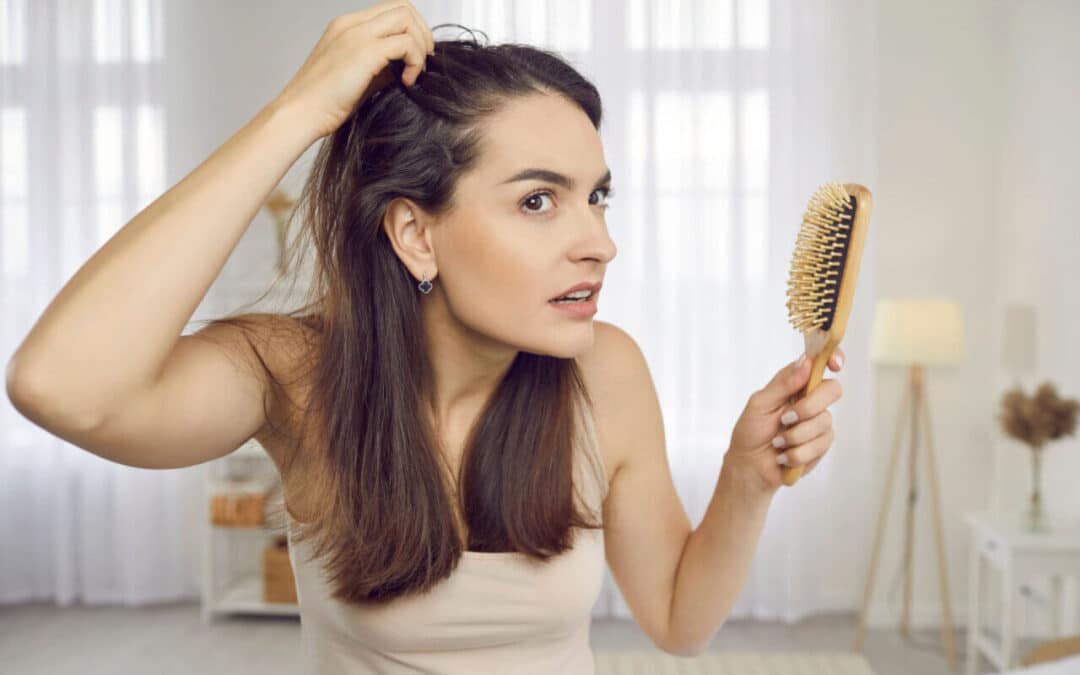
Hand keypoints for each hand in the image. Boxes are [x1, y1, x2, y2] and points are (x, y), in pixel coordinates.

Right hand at [273, 1, 435, 140]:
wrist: (300, 114)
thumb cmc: (323, 103)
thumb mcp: (357, 77)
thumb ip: (381, 66)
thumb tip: (406, 66)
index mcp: (347, 26)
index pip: (391, 10)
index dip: (412, 30)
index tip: (417, 57)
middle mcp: (352, 24)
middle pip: (402, 7)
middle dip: (422, 33)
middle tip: (423, 62)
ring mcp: (357, 35)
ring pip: (406, 19)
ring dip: (419, 46)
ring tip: (414, 73)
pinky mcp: (364, 52)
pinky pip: (406, 44)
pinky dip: (414, 62)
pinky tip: (406, 82)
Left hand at [724, 347, 844, 492]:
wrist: (751, 466)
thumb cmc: (751, 432)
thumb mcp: (760, 404)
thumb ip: (783, 384)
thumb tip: (806, 362)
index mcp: (795, 384)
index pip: (820, 364)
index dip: (832, 358)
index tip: (834, 365)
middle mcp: (810, 399)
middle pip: (832, 390)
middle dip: (809, 407)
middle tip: (786, 418)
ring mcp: (818, 422)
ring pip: (825, 421)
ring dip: (795, 436)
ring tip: (777, 442)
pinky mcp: (821, 444)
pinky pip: (820, 445)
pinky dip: (797, 452)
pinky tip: (783, 455)